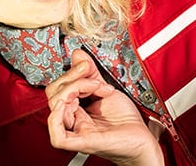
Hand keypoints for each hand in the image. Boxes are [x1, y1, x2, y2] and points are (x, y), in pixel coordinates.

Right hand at [46, 50, 162, 165]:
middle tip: (94, 78)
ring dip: (74, 89)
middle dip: (73, 78)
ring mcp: (77, 131)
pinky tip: (71, 103)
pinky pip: (58, 137)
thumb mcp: (106, 89)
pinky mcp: (84, 142)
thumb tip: (77, 55)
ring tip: (96, 87)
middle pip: (54, 95)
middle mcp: (74, 120)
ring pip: (55, 108)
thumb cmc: (126, 120)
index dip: (71, 73)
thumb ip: (91, 73)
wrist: (142, 137)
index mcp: (76, 109)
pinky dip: (57, 119)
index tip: (88, 66)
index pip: (58, 88)